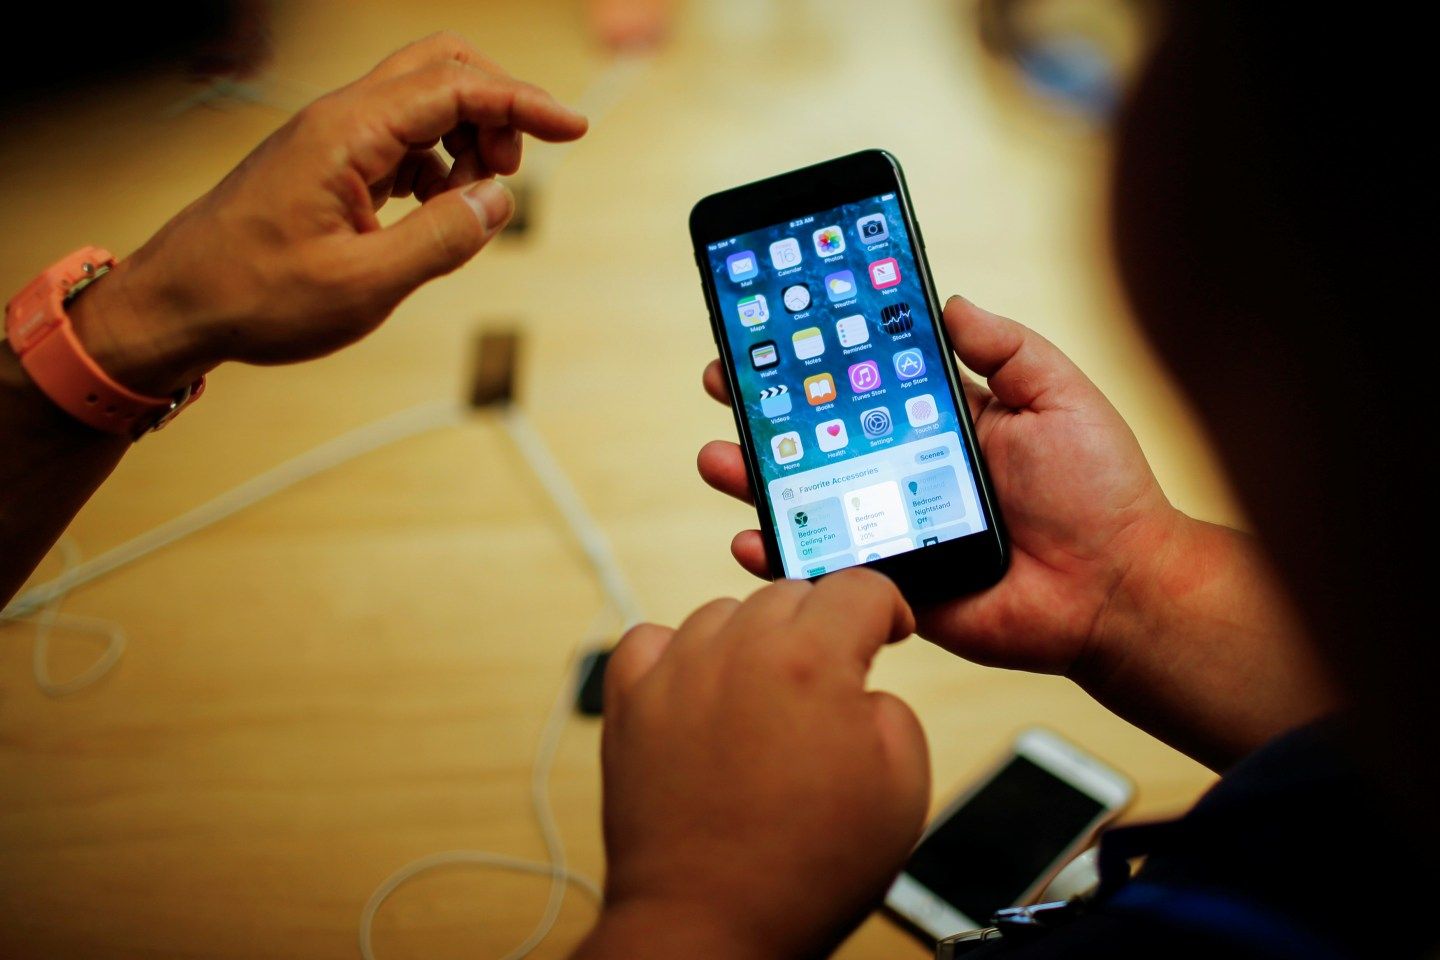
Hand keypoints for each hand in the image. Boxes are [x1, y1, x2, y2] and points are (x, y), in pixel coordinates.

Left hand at [67, 33, 586, 395]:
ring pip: (422, 101)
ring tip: (473, 203)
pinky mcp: (328, 164)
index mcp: (347, 135)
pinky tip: (437, 210)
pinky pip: (401, 138)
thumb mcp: (362, 285)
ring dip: (467, 137)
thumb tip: (499, 200)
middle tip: (517, 165)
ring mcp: (332, 139)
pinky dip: (438, 163)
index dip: (524, 102)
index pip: (455, 88)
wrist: (176, 306)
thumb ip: (440, 240)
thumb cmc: (253, 297)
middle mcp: (339, 120)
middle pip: (439, 67)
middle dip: (497, 104)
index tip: (575, 128)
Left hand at [578, 571, 928, 959]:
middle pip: (791, 594)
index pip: (860, 585)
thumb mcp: (902, 787)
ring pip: (724, 613)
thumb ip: (892, 707)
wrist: (709, 923)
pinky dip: (680, 656)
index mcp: (810, 660)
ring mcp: (675, 670)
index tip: (884, 635)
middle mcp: (737, 649)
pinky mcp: (630, 701)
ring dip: (752, 642)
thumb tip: (860, 688)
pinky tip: (700, 693)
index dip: (887, 611)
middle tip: (826, 688)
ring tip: (763, 705)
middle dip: (820, 629)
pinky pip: (653, 640)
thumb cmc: (802, 870)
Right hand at [700, 297, 1330, 766]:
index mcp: (941, 426)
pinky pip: (825, 569)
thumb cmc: (1100, 493)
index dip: (818, 361)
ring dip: (756, 477)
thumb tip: (949, 301)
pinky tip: (750, 536)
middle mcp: (906, 473)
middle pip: (819, 439)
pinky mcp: (891, 583)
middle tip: (725, 382)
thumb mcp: (1057, 396)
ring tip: (718, 456)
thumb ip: (1005, 348)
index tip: (772, 332)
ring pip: (809, 500)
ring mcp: (893, 529)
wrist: (1118, 590)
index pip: (864, 386)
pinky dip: (781, 556)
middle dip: (766, 412)